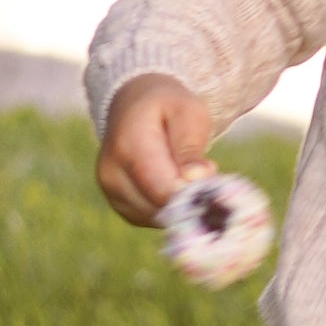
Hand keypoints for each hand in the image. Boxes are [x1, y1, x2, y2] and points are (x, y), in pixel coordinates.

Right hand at [97, 74, 213, 224]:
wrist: (134, 106)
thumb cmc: (167, 107)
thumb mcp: (188, 112)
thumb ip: (190, 147)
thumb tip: (196, 179)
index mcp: (129, 147)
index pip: (161, 189)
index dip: (192, 194)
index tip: (213, 182)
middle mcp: (112, 174)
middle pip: (160, 207)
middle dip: (189, 197)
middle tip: (206, 171)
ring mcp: (112, 193)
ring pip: (157, 217)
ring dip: (180, 203)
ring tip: (189, 172)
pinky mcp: (121, 205)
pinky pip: (152, 218)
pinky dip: (170, 207)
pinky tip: (176, 182)